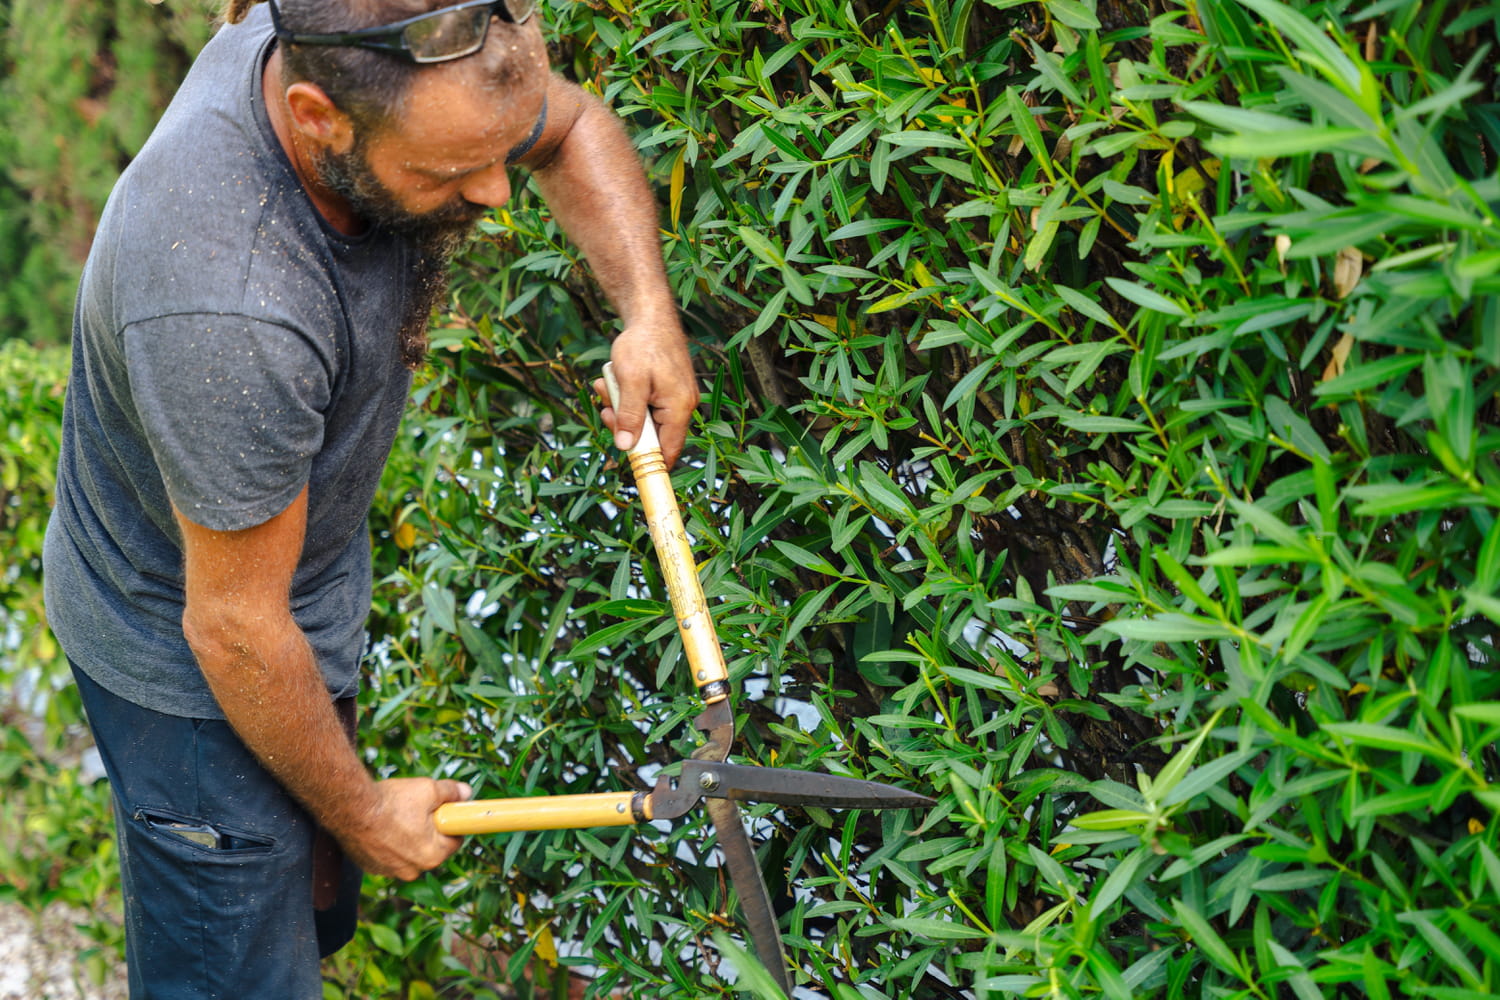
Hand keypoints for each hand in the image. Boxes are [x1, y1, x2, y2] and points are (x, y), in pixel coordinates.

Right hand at [339, 777, 471, 880]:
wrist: (349, 809)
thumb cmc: (391, 802)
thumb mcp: (429, 789)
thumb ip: (451, 793)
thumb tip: (466, 793)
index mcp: (432, 856)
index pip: (454, 841)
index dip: (451, 823)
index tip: (446, 811)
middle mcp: (412, 871)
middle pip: (431, 848)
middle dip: (429, 830)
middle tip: (419, 809)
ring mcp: (389, 872)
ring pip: (409, 852)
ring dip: (407, 837)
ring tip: (396, 815)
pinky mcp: (371, 867)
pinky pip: (388, 855)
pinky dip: (388, 843)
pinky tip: (381, 825)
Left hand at [595, 324, 698, 466]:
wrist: (650, 315)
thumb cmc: (642, 344)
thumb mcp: (630, 381)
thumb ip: (629, 416)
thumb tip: (626, 447)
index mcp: (679, 407)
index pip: (667, 451)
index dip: (647, 462)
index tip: (626, 463)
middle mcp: (683, 406)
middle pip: (652, 435)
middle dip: (624, 424)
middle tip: (606, 408)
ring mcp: (676, 397)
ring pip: (645, 419)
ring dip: (622, 407)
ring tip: (607, 385)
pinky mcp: (667, 390)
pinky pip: (646, 404)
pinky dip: (628, 397)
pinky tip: (615, 381)